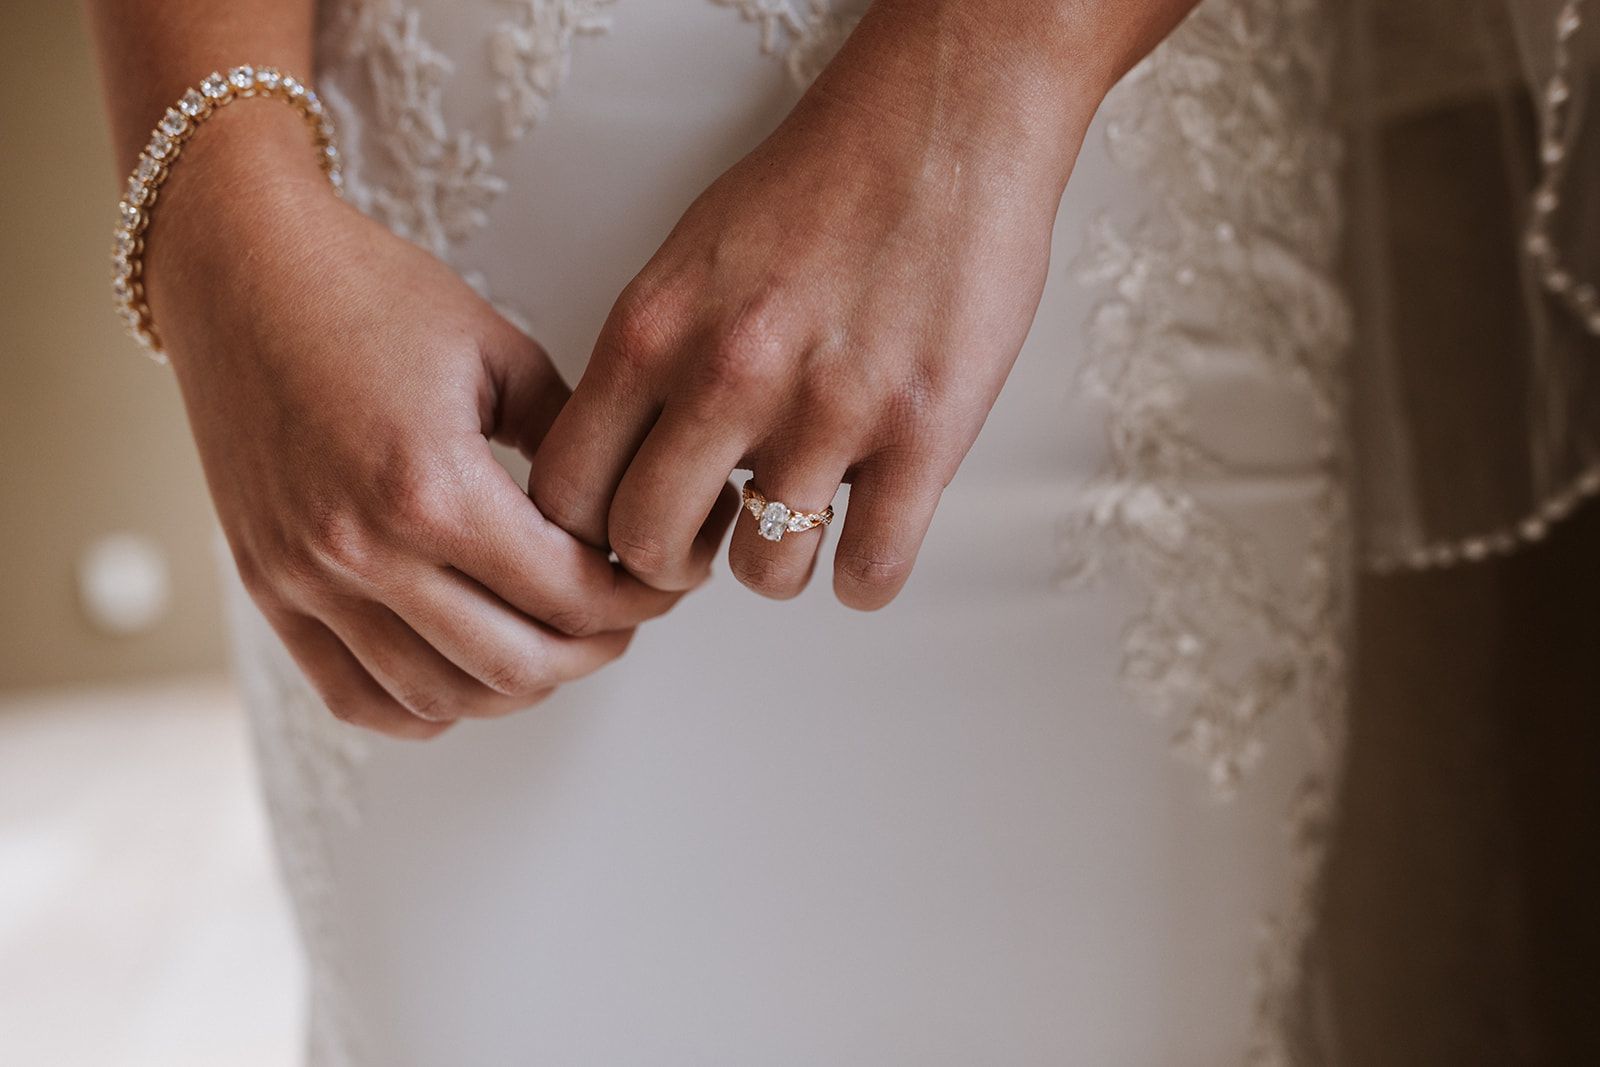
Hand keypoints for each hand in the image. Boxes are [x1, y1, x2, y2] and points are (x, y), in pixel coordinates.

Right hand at [148, 104, 706, 737]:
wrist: (238, 268)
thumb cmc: (366, 291)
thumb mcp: (499, 351)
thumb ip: (570, 440)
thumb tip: (621, 512)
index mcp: (432, 486)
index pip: (569, 594)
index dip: (635, 600)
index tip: (658, 581)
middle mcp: (363, 549)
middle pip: (518, 665)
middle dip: (593, 649)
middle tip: (621, 617)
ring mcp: (306, 578)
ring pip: (443, 697)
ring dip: (517, 685)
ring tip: (552, 642)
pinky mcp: (268, 587)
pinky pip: (356, 697)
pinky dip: (425, 706)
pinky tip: (466, 675)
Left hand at [528, 6, 1094, 608]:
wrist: (945, 124)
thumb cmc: (820, 186)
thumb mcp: (690, 261)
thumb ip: (650, 365)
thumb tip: (630, 467)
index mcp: (654, 331)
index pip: (567, 491)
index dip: (590, 533)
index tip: (627, 529)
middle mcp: (728, 377)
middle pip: (648, 549)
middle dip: (675, 565)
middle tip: (712, 537)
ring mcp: (829, 412)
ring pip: (764, 574)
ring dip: (777, 564)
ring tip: (801, 520)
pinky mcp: (923, 436)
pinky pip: (870, 574)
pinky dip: (864, 574)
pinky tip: (869, 530)